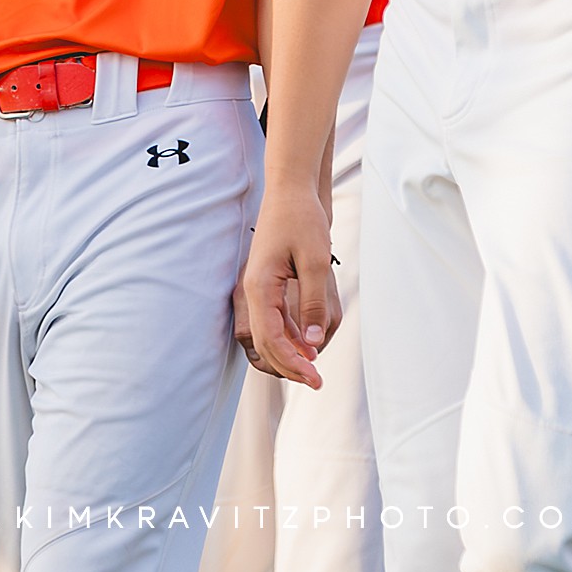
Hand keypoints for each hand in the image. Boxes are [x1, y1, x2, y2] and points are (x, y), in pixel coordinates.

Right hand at [244, 191, 342, 387]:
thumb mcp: (315, 261)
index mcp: (260, 287)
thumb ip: (312, 304)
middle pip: (266, 343)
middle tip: (317, 381)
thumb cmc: (302, 219)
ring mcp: (259, 288)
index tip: (315, 378)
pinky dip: (290, 336)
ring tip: (313, 369)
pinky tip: (308, 344)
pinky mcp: (267, 284)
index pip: (271, 339)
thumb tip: (312, 345)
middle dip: (290, 366)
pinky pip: (275, 320)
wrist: (291, 190)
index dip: (292, 363)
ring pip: (269, 334)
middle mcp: (254, 291)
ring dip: (289, 354)